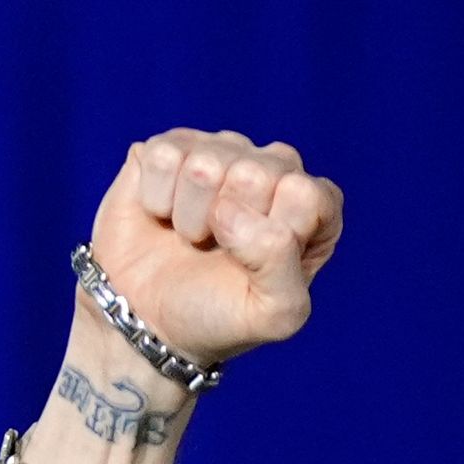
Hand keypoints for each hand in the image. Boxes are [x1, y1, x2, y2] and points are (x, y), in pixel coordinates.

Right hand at [88, 129, 345, 366]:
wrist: (151, 318)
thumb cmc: (220, 314)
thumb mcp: (273, 315)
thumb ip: (281, 267)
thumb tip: (231, 212)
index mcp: (312, 205)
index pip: (304, 196)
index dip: (272, 236)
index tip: (256, 264)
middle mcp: (272, 167)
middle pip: (254, 173)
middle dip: (227, 226)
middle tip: (219, 249)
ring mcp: (221, 150)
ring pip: (205, 164)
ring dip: (189, 216)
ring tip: (193, 236)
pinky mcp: (171, 145)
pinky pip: (163, 156)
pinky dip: (156, 198)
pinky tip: (164, 215)